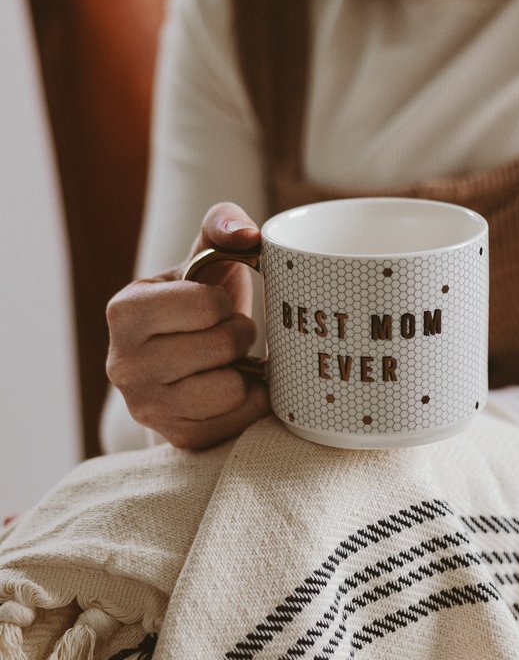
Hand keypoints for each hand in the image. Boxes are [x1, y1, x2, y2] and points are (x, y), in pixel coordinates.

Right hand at [106, 202, 269, 448]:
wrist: (193, 357)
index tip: (214, 305)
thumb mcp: (207, 255)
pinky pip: (238, 421)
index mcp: (125, 311)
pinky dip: (250, 401)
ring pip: (229, 388)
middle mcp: (123, 364)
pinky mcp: (177, 437)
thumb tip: (247, 234)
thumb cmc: (203, 298)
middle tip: (228, 333)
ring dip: (244, 369)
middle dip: (238, 335)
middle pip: (221, 346)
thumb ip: (223, 225)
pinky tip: (234, 387)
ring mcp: (147, 407)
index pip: (206, 305)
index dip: (224, 302)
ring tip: (228, 360)